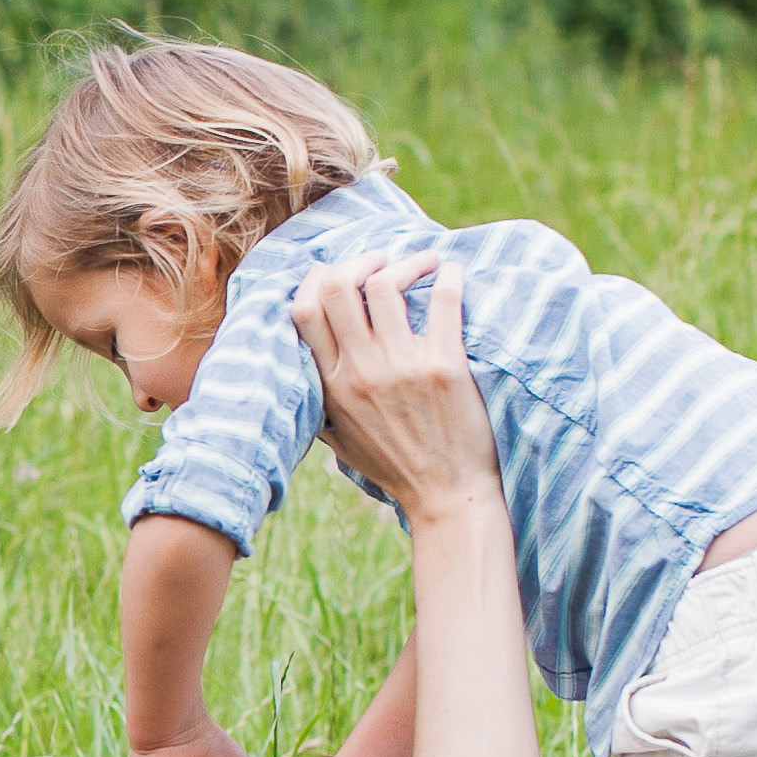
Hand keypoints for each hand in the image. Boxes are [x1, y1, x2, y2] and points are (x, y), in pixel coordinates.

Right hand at [290, 248, 497, 515]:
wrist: (446, 496)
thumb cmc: (394, 467)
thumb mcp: (339, 439)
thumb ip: (319, 401)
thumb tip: (305, 364)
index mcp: (332, 386)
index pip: (304, 310)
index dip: (317, 278)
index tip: (339, 273)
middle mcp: (361, 372)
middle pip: (340, 286)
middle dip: (359, 260)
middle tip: (382, 259)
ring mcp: (402, 367)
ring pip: (386, 284)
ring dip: (407, 263)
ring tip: (425, 263)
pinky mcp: (444, 366)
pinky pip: (443, 301)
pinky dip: (448, 277)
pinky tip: (452, 273)